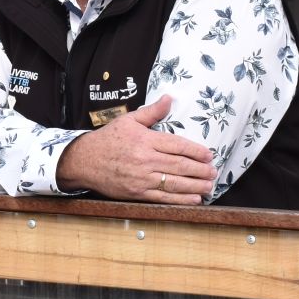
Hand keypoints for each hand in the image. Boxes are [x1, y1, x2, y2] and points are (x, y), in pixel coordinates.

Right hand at [54, 95, 214, 203]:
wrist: (84, 160)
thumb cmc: (107, 140)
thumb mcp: (128, 120)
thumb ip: (152, 112)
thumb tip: (169, 99)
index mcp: (145, 140)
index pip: (177, 146)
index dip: (196, 151)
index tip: (209, 155)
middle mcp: (145, 159)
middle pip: (180, 166)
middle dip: (200, 170)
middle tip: (214, 172)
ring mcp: (141, 178)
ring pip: (175, 183)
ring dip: (195, 186)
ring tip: (209, 186)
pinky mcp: (137, 193)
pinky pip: (163, 197)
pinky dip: (180, 199)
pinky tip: (193, 199)